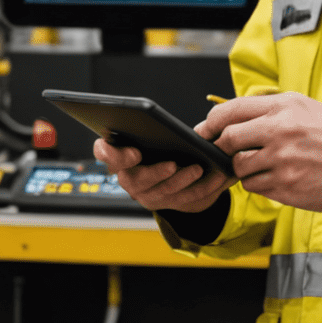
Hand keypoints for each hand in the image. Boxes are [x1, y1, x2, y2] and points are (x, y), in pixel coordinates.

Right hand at [92, 124, 234, 213]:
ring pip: (163, 191)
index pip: (104, 153)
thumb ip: (144, 128)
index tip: (135, 152)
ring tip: (199, 168)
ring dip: (182, 180)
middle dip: (155, 173)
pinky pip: (187, 198)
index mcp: (117, 156)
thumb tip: (154, 118)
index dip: (115, 155)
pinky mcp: (168, 203)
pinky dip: (203, 187)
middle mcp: (128, 178)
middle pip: (135, 180)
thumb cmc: (156, 145)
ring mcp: (147, 194)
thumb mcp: (147, 134)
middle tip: (172, 165)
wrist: (169, 173)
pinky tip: (217, 175)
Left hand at [206, 93, 321, 211]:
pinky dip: (259, 184)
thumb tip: (229, 117)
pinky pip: (255, 188)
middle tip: (228, 151)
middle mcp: (279, 133)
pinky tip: (276, 177)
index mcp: (281, 109)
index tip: (205, 130)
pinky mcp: (287, 188)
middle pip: (228, 141)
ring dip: (243, 168)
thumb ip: (266, 108)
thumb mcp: (301, 105)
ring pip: (240, 168)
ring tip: (263, 164)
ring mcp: (282, 163)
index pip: (229, 112)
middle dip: (223, 147)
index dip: (210, 123)